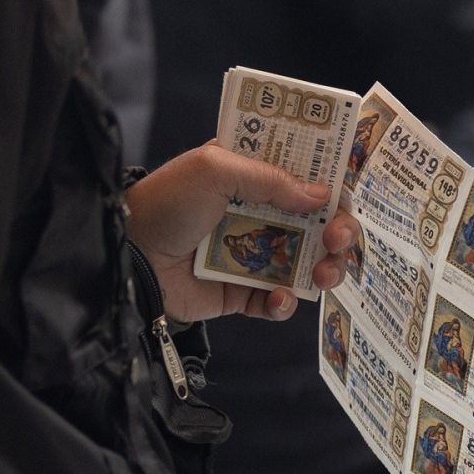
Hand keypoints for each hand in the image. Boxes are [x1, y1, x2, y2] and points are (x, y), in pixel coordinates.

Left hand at [124, 142, 362, 322]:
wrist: (127, 256)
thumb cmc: (167, 202)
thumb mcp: (216, 169)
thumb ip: (272, 179)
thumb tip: (324, 196)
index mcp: (252, 176)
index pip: (305, 175)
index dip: (332, 183)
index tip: (345, 194)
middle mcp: (259, 214)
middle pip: (318, 223)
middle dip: (339, 231)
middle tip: (337, 239)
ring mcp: (253, 255)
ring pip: (308, 264)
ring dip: (326, 270)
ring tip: (324, 277)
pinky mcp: (241, 294)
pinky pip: (277, 303)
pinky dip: (285, 304)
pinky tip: (278, 299)